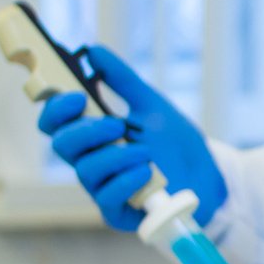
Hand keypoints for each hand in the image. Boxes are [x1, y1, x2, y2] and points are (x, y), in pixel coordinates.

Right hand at [37, 45, 225, 232]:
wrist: (209, 176)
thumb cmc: (176, 143)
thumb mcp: (152, 105)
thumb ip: (122, 80)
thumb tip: (94, 50)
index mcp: (91, 135)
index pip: (55, 123)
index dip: (56, 109)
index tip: (77, 96)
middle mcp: (91, 161)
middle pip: (62, 146)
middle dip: (86, 131)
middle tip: (116, 124)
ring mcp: (102, 188)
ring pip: (85, 171)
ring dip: (114, 157)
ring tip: (144, 152)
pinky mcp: (118, 212)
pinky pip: (107, 198)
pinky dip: (124, 182)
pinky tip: (145, 172)